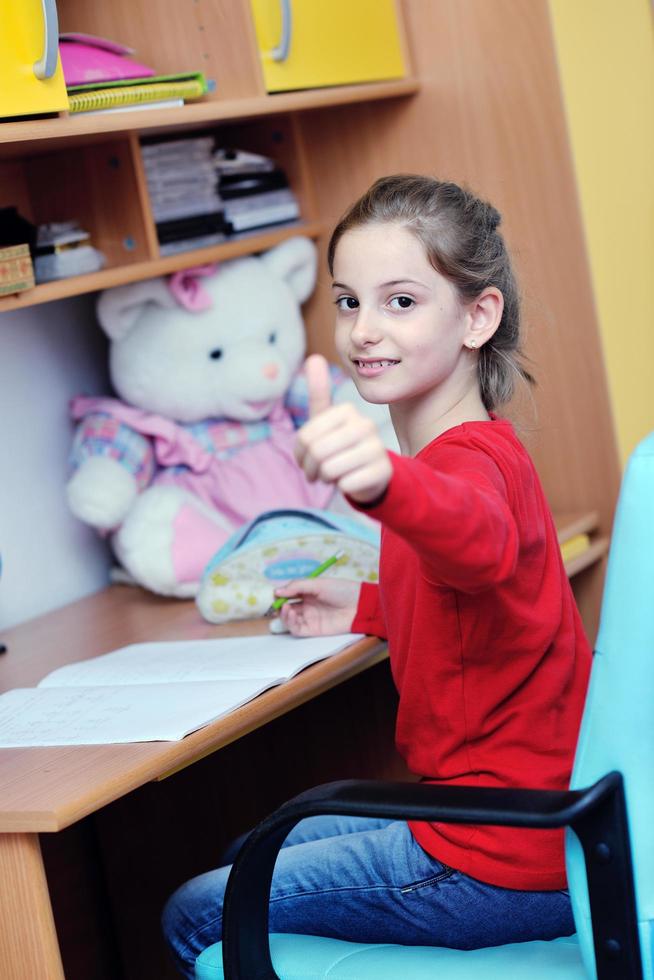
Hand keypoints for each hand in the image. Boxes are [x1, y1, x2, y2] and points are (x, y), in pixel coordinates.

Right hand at [274, 576, 360, 635]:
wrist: (359, 605)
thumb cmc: (341, 590)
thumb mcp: (318, 584)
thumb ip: (297, 587)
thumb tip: (276, 591)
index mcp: (308, 593)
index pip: (289, 595)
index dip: (280, 595)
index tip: (275, 593)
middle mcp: (307, 606)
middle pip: (286, 608)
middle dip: (279, 606)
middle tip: (277, 603)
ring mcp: (310, 618)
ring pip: (289, 620)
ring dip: (283, 615)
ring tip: (286, 608)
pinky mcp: (314, 630)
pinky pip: (297, 629)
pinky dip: (290, 623)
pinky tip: (290, 614)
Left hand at [295, 354, 392, 503]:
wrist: (371, 473)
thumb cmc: (342, 446)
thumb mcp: (327, 421)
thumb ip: (319, 392)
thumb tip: (313, 357)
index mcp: (347, 411)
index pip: (305, 437)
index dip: (300, 454)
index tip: (308, 457)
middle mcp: (365, 425)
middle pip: (317, 452)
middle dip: (311, 468)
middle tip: (318, 471)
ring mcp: (377, 448)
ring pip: (330, 469)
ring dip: (325, 478)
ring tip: (333, 474)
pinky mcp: (382, 471)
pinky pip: (346, 484)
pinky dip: (343, 487)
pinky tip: (350, 481)